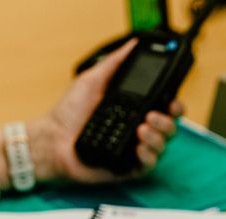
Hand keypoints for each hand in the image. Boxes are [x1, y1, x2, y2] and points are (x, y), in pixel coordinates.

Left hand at [4, 39, 182, 187]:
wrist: (51, 139)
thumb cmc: (68, 113)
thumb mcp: (92, 80)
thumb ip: (114, 63)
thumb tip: (133, 44)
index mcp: (135, 110)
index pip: (165, 108)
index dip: (174, 105)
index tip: (172, 101)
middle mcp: (139, 130)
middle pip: (169, 127)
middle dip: (167, 121)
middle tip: (151, 115)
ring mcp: (134, 150)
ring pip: (162, 146)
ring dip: (157, 136)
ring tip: (141, 128)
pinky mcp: (128, 168)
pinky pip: (149, 164)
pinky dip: (148, 155)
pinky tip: (139, 147)